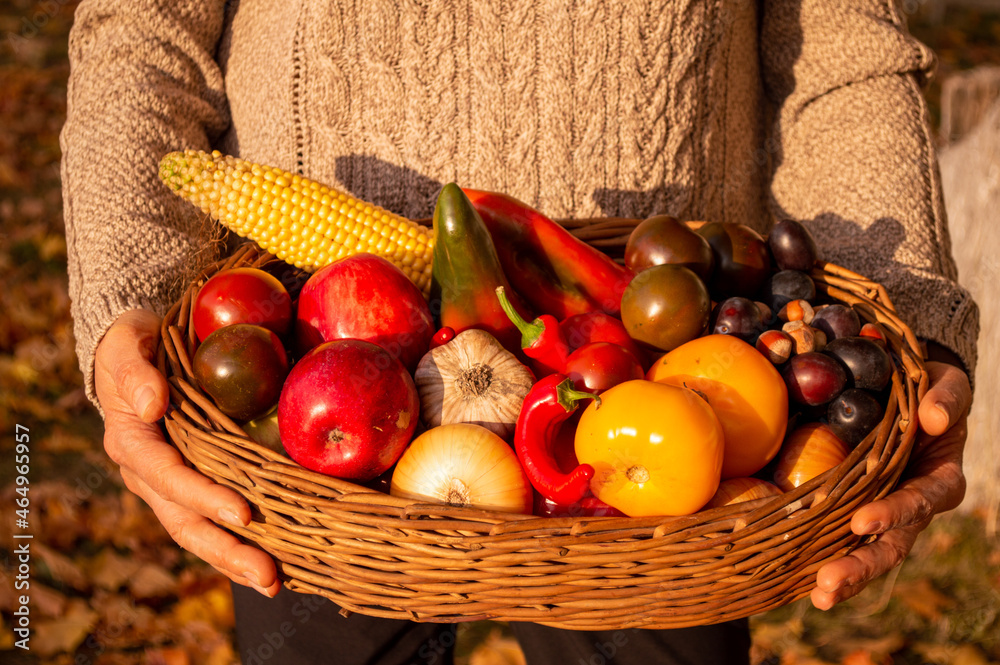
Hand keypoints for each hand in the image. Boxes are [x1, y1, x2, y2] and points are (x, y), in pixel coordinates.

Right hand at [95, 309, 279, 596]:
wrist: (138, 350)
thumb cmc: (136, 343)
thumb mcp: (129, 345)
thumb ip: (135, 371)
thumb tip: (153, 404)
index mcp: (132, 442)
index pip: (167, 477)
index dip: (203, 497)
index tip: (243, 513)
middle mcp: (148, 475)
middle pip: (185, 522)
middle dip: (226, 551)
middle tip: (267, 574)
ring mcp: (169, 486)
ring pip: (200, 532)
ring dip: (235, 560)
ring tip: (274, 582)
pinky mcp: (192, 485)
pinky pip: (214, 520)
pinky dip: (242, 543)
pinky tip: (277, 560)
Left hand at [811, 360, 970, 609]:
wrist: (910, 394)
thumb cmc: (929, 390)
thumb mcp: (946, 385)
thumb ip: (945, 399)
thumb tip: (933, 418)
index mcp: (938, 478)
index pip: (920, 501)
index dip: (894, 513)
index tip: (863, 521)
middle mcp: (912, 504)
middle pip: (892, 545)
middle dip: (860, 566)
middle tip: (828, 583)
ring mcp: (885, 511)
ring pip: (867, 551)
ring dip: (843, 575)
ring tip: (818, 596)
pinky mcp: (857, 508)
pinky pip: (840, 537)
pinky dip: (820, 557)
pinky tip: (796, 580)